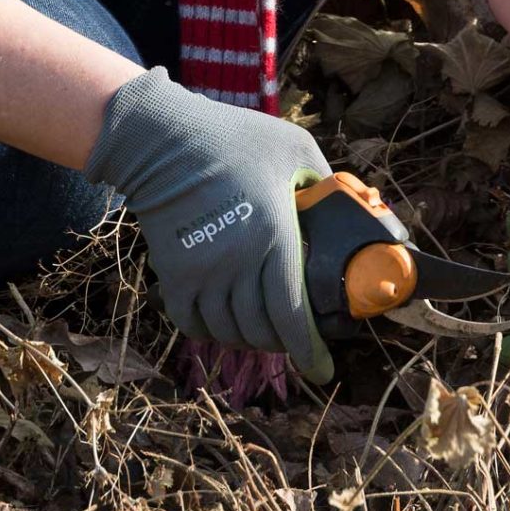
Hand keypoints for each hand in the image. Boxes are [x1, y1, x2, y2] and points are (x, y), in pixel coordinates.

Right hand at [83, 67, 335, 380]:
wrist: (162, 141)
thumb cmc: (233, 140)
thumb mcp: (294, 147)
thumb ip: (324, 181)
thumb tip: (346, 206)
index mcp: (273, 236)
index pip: (293, 314)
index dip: (310, 350)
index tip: (324, 370)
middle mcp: (237, 264)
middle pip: (264, 330)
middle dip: (286, 344)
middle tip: (299, 339)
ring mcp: (202, 273)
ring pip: (230, 332)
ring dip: (251, 338)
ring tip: (266, 329)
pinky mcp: (174, 274)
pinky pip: (193, 324)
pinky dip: (213, 331)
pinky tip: (226, 323)